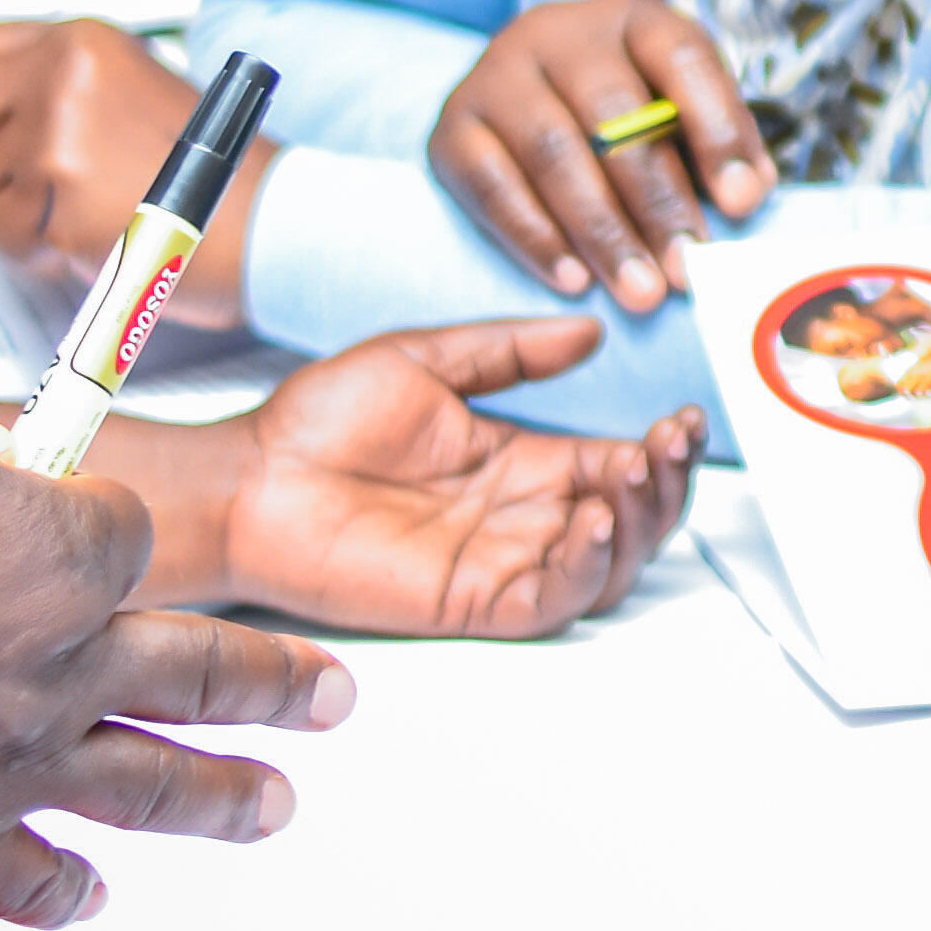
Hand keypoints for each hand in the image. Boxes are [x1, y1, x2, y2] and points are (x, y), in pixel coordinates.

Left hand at [0, 20, 267, 325]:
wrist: (272, 224)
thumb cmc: (217, 179)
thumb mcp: (135, 96)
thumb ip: (58, 90)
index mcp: (80, 42)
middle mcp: (61, 73)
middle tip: (17, 200)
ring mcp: (57, 131)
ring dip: (15, 219)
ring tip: (87, 219)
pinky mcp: (57, 192)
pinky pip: (1, 236)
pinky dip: (33, 253)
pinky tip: (88, 242)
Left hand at [212, 321, 703, 637]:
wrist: (248, 479)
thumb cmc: (317, 421)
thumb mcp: (425, 359)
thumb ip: (509, 350)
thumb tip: (588, 329)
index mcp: (520, 461)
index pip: (617, 465)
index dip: (661, 448)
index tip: (681, 416)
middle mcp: (522, 515)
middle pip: (633, 519)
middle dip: (667, 484)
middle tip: (671, 444)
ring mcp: (503, 560)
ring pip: (611, 563)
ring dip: (643, 523)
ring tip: (637, 474)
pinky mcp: (476, 601)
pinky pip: (558, 596)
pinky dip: (591, 564)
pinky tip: (594, 518)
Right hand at [426, 0, 770, 313]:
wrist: (526, 92)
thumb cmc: (628, 105)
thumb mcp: (682, 104)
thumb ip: (719, 142)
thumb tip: (746, 193)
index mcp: (632, 15)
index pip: (682, 59)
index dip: (717, 130)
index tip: (743, 201)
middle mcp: (557, 31)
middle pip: (614, 114)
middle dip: (657, 200)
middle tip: (687, 268)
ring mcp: (497, 75)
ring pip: (553, 153)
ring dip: (602, 231)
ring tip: (641, 290)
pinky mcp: (452, 125)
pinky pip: (492, 186)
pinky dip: (536, 238)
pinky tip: (574, 280)